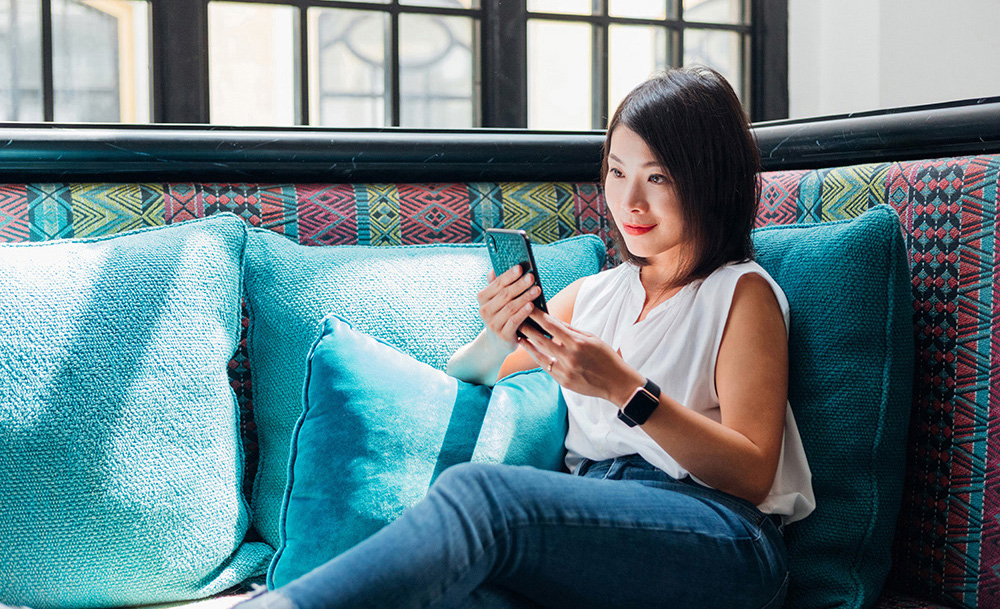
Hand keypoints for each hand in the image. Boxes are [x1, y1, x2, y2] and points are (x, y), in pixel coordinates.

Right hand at [477, 266, 541, 346]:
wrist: (496, 343)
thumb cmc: (500, 316)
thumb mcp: (495, 301)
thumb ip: (495, 286)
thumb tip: (493, 269)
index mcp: (483, 298)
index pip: (497, 284)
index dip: (509, 275)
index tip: (521, 267)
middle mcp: (485, 311)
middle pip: (504, 295)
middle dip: (519, 285)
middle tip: (532, 277)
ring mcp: (493, 324)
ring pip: (510, 307)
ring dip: (525, 297)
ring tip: (537, 289)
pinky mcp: (503, 335)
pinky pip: (514, 321)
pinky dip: (523, 313)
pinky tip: (532, 305)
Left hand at [517, 310, 645, 405]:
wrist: (617, 383)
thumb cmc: (607, 357)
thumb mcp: (592, 338)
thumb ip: (572, 330)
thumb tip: (554, 320)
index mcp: (577, 343)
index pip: (551, 325)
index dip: (537, 315)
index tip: (528, 307)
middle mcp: (569, 357)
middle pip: (541, 339)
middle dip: (527, 328)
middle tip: (516, 320)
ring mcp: (565, 371)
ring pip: (540, 355)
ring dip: (528, 345)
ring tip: (519, 336)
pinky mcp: (563, 382)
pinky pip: (547, 368)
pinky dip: (539, 358)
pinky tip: (532, 351)